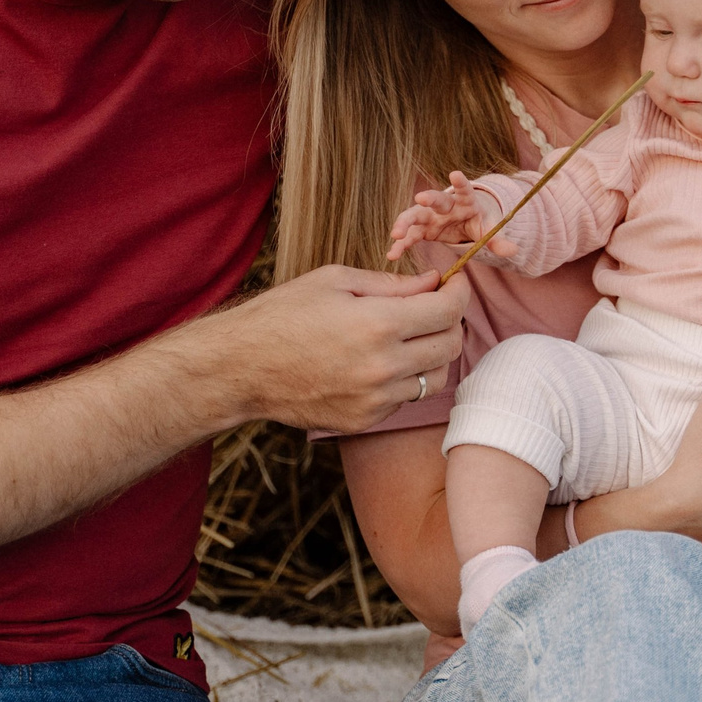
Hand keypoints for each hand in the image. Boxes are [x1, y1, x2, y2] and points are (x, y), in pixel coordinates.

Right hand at [197, 265, 466, 434]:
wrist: (241, 368)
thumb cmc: (284, 314)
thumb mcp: (336, 281)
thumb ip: (392, 284)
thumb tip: (433, 282)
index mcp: (378, 324)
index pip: (447, 310)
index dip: (459, 291)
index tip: (454, 282)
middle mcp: (383, 366)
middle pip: (450, 345)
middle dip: (451, 320)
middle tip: (437, 306)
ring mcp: (375, 399)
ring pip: (434, 378)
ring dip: (434, 354)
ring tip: (413, 335)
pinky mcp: (364, 420)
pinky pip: (406, 399)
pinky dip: (406, 378)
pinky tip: (383, 361)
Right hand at [386, 172, 513, 262]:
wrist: (465, 222)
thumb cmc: (477, 221)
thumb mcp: (488, 229)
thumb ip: (497, 240)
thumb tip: (513, 251)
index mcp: (465, 200)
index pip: (464, 189)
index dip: (460, 182)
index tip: (455, 174)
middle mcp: (445, 205)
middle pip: (435, 198)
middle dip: (428, 198)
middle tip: (420, 198)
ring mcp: (431, 215)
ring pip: (415, 215)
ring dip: (405, 223)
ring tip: (395, 235)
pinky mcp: (422, 229)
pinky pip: (410, 235)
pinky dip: (401, 244)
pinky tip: (392, 254)